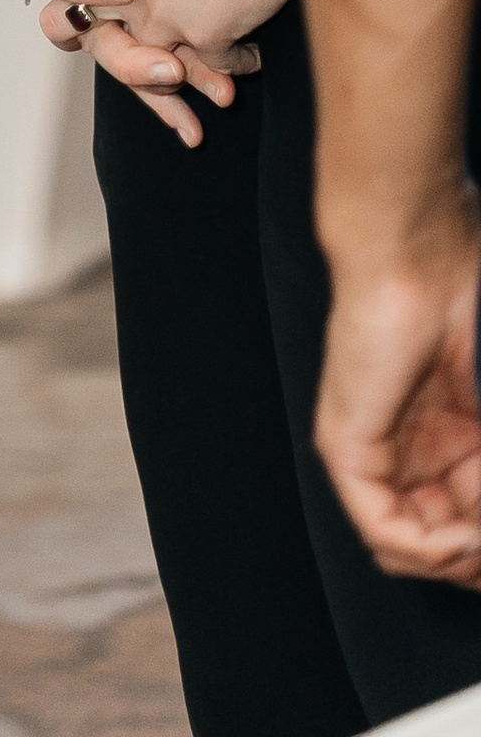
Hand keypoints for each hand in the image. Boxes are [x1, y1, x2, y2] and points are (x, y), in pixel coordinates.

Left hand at [318, 210, 480, 583]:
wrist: (415, 257)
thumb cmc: (463, 303)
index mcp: (445, 443)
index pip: (465, 526)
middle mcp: (406, 453)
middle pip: (439, 545)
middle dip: (478, 559)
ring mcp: (372, 450)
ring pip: (411, 547)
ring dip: (460, 557)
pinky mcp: (348, 446)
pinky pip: (382, 526)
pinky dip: (430, 546)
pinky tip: (462, 536)